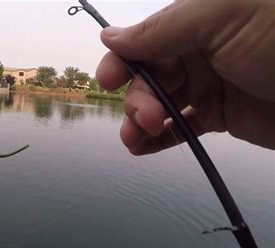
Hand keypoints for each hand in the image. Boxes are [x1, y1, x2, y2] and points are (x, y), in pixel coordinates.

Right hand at [96, 0, 274, 154]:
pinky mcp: (219, 116)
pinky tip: (142, 148)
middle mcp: (195, 53)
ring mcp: (207, 86)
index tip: (108, 81)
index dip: (121, 61)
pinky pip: (181, 127)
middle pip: (148, 78)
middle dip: (137, 99)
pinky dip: (159, 139)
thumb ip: (163, 28)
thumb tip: (109, 37)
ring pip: (159, 105)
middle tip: (143, 119)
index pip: (143, 42)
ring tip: (133, 140)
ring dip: (139, 123)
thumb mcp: (221, 17)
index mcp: (192, 24)